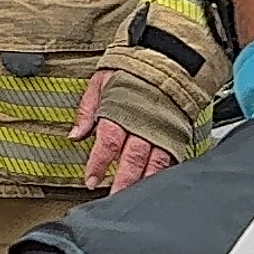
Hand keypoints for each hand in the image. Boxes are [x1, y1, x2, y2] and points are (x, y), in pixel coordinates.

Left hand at [77, 71, 176, 188]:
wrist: (170, 55)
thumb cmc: (134, 66)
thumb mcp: (102, 80)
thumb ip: (88, 109)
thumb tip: (75, 135)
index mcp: (121, 110)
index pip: (108, 143)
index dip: (98, 164)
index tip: (90, 180)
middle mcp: (143, 123)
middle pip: (132, 159)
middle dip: (121, 182)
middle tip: (112, 198)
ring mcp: (163, 130)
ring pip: (153, 163)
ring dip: (142, 182)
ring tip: (133, 198)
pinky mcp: (178, 133)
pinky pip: (171, 158)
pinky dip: (164, 173)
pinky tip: (157, 186)